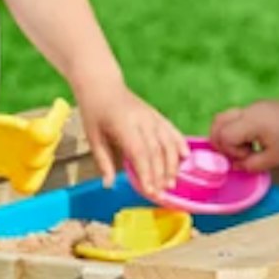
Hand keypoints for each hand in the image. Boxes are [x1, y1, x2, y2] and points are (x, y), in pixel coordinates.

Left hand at [78, 79, 187, 193]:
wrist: (102, 85)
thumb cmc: (95, 112)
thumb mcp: (93, 137)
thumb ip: (103, 161)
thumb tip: (109, 185)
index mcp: (123, 125)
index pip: (139, 153)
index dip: (146, 173)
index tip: (150, 191)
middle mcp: (142, 120)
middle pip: (156, 151)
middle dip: (160, 174)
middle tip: (161, 194)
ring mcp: (152, 117)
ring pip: (168, 142)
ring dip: (172, 164)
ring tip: (171, 183)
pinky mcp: (157, 115)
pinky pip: (172, 131)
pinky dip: (180, 144)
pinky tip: (186, 158)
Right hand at [209, 99, 278, 171]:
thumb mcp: (274, 160)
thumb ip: (251, 165)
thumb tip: (235, 165)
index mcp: (251, 122)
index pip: (223, 135)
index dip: (231, 151)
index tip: (248, 156)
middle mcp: (248, 110)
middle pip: (217, 122)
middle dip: (221, 141)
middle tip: (238, 153)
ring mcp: (253, 106)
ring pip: (226, 118)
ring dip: (229, 135)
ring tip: (247, 147)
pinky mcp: (259, 107)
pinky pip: (238, 117)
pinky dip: (239, 130)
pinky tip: (256, 141)